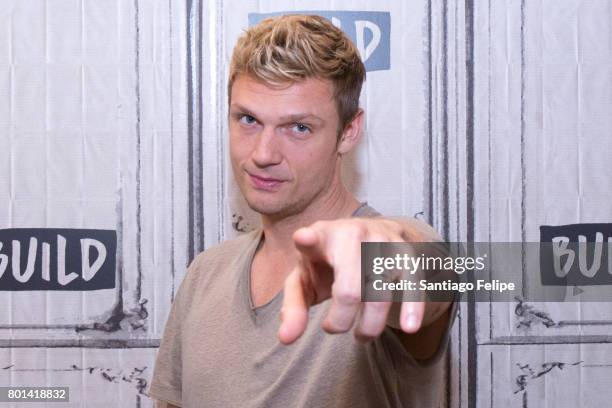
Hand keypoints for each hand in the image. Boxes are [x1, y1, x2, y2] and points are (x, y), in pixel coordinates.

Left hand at [278, 217, 433, 344]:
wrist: (370, 236)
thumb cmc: (329, 263)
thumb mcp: (306, 279)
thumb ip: (293, 307)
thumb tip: (286, 338)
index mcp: (321, 237)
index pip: (312, 237)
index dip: (307, 240)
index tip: (304, 239)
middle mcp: (353, 234)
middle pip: (349, 289)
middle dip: (341, 320)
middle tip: (334, 328)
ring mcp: (383, 241)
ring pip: (381, 294)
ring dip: (371, 324)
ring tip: (362, 334)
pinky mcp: (408, 251)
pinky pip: (414, 283)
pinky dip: (413, 307)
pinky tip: (409, 327)